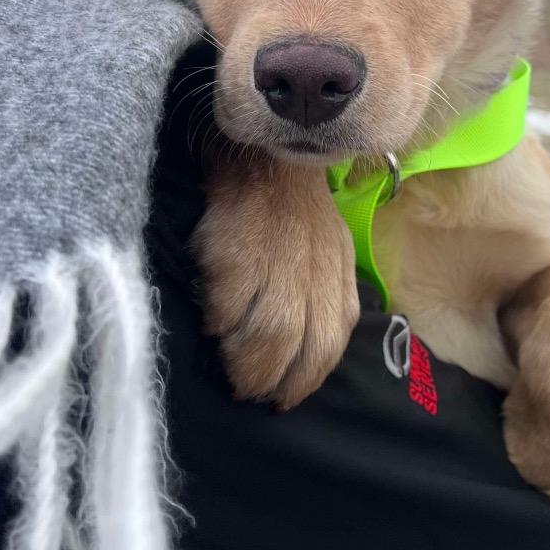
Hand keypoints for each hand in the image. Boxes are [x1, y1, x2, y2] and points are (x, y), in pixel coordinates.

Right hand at [193, 155, 359, 408]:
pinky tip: (212, 325)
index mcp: (337, 267)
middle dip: (276, 379)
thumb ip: (322, 292)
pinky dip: (222, 322)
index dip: (308, 376)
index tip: (286, 398)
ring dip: (248, 363)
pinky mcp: (238, 246)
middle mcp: (314, 264)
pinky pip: (231, 302)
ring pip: (271, 331)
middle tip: (252, 393)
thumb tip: (304, 352)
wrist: (255, 151)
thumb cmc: (287, 206)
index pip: (333, 337)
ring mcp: (278, 255)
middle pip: (303, 343)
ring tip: (231, 373)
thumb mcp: (322, 245)